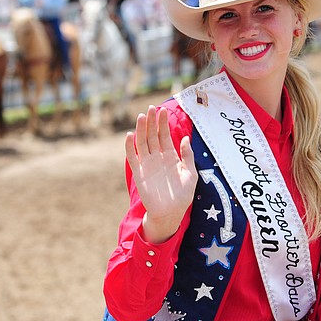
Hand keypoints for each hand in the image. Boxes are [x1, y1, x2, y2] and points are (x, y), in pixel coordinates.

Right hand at [125, 105, 197, 243]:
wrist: (171, 213)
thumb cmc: (182, 195)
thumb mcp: (191, 174)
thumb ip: (188, 156)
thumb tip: (185, 138)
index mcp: (170, 156)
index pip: (164, 136)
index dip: (163, 123)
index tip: (162, 110)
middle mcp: (157, 158)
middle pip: (152, 136)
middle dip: (152, 122)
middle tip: (151, 108)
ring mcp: (147, 164)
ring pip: (142, 143)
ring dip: (141, 130)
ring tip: (141, 116)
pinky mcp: (139, 173)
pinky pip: (133, 158)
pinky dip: (130, 147)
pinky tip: (130, 135)